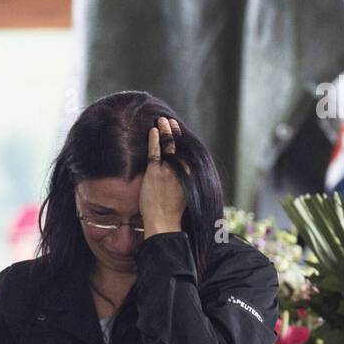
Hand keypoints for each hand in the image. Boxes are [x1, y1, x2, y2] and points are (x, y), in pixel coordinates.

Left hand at [139, 116, 186, 236]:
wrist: (163, 223)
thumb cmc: (173, 214)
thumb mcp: (185, 195)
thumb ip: (185, 182)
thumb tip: (182, 176)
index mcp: (191, 175)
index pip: (187, 152)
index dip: (183, 140)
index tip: (180, 131)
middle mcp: (182, 170)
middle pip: (179, 145)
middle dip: (175, 131)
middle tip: (170, 121)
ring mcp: (168, 171)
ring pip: (168, 145)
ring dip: (165, 131)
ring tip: (162, 120)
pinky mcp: (155, 173)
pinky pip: (155, 152)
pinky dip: (154, 140)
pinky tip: (153, 131)